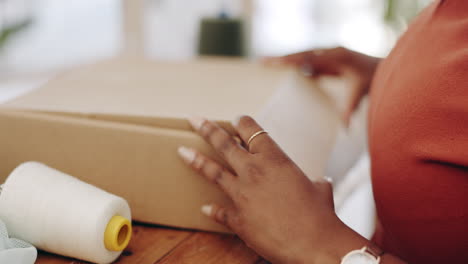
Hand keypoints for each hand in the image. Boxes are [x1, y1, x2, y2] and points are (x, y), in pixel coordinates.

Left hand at [178, 116, 367, 263]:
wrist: (314, 244)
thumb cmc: (320, 215)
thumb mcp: (319, 189)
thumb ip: (314, 182)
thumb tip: (320, 182)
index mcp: (274, 158)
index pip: (252, 131)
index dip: (242, 123)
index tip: (235, 119)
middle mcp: (253, 171)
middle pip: (224, 144)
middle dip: (207, 129)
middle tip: (193, 119)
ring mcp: (242, 194)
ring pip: (213, 171)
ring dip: (196, 159)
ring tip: (181, 151)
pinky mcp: (237, 218)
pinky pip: (219, 211)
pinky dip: (212, 209)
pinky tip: (204, 207)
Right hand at [265, 47, 379, 125]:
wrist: (384, 69)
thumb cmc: (374, 79)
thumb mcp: (360, 94)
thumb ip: (350, 110)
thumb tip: (344, 131)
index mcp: (336, 56)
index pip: (307, 57)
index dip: (289, 60)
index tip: (273, 63)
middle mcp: (330, 52)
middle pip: (300, 54)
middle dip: (281, 59)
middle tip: (261, 62)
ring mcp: (329, 56)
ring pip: (303, 58)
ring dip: (286, 62)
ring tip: (267, 66)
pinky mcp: (328, 62)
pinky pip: (309, 63)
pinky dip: (296, 67)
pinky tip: (285, 73)